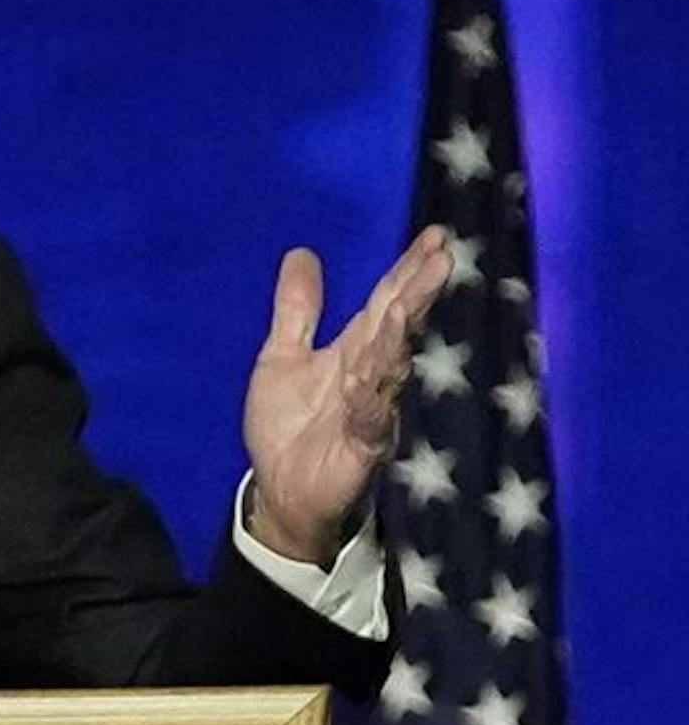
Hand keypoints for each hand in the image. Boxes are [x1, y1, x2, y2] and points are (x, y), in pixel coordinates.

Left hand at [241, 225, 452, 564]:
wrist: (281, 489)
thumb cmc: (290, 423)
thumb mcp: (282, 355)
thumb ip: (297, 309)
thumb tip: (301, 252)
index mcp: (354, 350)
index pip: (387, 301)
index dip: (408, 270)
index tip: (435, 235)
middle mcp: (371, 374)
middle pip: (398, 326)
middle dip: (418, 292)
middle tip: (443, 256)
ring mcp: (371, 410)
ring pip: (389, 367)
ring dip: (399, 337)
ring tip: (407, 304)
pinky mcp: (362, 447)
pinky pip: (369, 417)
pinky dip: (371, 394)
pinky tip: (373, 372)